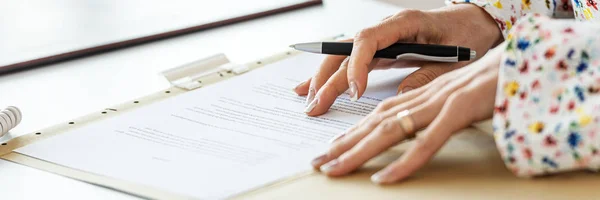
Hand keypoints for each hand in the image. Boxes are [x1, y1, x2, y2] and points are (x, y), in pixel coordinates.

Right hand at [294, 4, 501, 115]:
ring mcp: (380, 40)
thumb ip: (427, 75)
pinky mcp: (380, 52)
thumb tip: (400, 96)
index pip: (367, 40)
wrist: (472, 23)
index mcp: (403, 23)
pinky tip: (314, 89)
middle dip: (328, 78)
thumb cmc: (466, 35)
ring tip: (309, 103)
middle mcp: (385, 29)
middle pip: (345, 50)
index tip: (354, 92)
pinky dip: (332, 76)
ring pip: (342, 57)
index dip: (357, 66)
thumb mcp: (453, 59)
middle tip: (316, 105)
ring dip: (323, 80)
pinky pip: (350, 62)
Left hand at [310, 45, 503, 183]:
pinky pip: (428, 141)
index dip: (353, 132)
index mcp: (424, 94)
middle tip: (320, 164)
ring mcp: (441, 102)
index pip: (379, 115)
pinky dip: (405, 162)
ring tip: (336, 170)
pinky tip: (385, 179)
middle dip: (345, 145)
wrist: (530, 58)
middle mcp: (426, 97)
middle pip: (376, 123)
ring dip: (360, 152)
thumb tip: (416, 131)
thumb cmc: (496, 79)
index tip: (331, 149)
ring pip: (391, 129)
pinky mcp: (460, 110)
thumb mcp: (459, 97)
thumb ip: (436, 112)